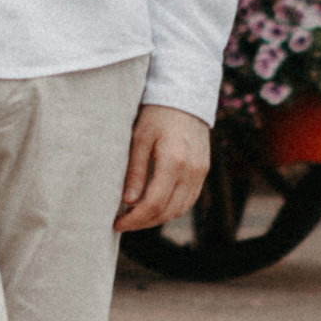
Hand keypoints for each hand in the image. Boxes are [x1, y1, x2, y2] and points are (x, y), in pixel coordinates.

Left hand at [116, 101, 212, 231]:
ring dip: (158, 218)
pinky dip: (171, 208)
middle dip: (144, 222)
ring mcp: (201, 172)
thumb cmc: (156, 113)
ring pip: (180, 210)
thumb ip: (135, 171)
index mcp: (174, 161)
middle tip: (123, 223)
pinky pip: (188, 200)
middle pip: (167, 212)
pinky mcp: (203, 171)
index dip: (135, 219)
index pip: (154, 204)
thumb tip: (129, 202)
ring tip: (136, 216)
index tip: (117, 224)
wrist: (185, 96)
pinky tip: (154, 206)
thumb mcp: (139, 138)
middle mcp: (192, 171)